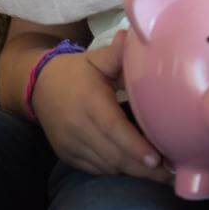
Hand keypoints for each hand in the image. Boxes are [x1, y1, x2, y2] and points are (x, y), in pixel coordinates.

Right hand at [31, 30, 169, 182]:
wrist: (38, 86)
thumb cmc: (76, 72)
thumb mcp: (96, 59)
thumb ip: (117, 53)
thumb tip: (134, 37)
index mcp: (89, 100)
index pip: (113, 128)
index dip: (135, 146)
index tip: (158, 158)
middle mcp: (77, 126)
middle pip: (113, 155)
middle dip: (143, 168)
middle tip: (170, 173)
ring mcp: (70, 144)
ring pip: (107, 166)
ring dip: (132, 170)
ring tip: (159, 172)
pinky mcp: (67, 155)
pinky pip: (96, 170)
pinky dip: (116, 169)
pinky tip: (134, 166)